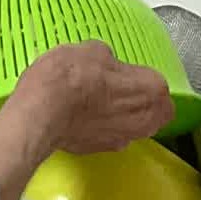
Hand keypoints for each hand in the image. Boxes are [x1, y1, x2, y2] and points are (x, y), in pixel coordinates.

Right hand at [11, 43, 173, 157]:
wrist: (41, 112)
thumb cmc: (70, 78)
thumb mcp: (91, 49)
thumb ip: (107, 59)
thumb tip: (103, 63)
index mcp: (151, 90)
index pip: (159, 86)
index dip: (141, 79)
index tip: (125, 73)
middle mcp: (144, 120)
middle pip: (152, 113)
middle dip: (138, 102)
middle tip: (116, 89)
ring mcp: (121, 139)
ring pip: (131, 128)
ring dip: (119, 117)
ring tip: (95, 103)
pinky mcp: (98, 150)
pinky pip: (105, 137)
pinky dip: (96, 128)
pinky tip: (78, 116)